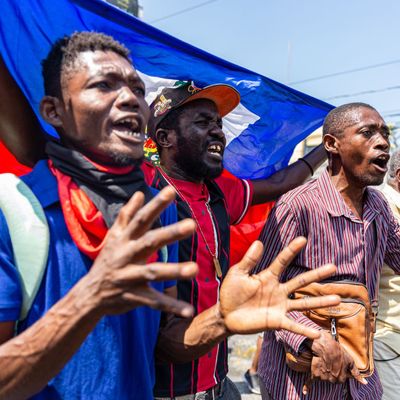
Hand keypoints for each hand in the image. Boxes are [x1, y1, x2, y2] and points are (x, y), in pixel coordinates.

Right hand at [83, 186, 197, 316]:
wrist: (89, 294)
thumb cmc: (107, 260)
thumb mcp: (114, 236)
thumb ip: (128, 214)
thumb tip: (140, 193)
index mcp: (124, 240)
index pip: (141, 219)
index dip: (155, 205)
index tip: (171, 191)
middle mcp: (126, 256)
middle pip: (149, 242)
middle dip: (169, 233)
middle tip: (191, 224)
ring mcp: (130, 277)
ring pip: (153, 273)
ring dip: (173, 271)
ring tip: (194, 269)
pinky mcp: (134, 297)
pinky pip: (154, 302)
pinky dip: (171, 306)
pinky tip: (189, 310)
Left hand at [219, 237, 339, 338]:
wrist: (225, 314)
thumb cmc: (231, 292)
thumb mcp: (238, 273)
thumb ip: (249, 260)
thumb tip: (259, 242)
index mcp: (268, 277)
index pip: (282, 261)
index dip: (291, 250)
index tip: (303, 239)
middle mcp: (278, 290)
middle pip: (300, 281)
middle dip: (317, 274)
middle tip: (333, 267)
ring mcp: (279, 306)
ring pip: (303, 303)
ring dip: (320, 302)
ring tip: (337, 299)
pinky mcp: (276, 321)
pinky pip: (293, 325)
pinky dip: (304, 329)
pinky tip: (318, 334)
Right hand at [302, 331, 366, 394]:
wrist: (323, 344)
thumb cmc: (338, 351)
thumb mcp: (350, 360)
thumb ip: (356, 373)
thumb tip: (365, 383)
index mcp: (341, 378)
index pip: (342, 379)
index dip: (340, 371)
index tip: (338, 364)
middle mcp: (332, 380)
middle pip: (332, 379)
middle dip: (332, 373)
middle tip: (331, 362)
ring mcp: (322, 378)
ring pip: (323, 379)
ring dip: (323, 374)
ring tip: (324, 362)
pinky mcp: (314, 374)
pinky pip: (309, 382)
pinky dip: (307, 387)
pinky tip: (305, 392)